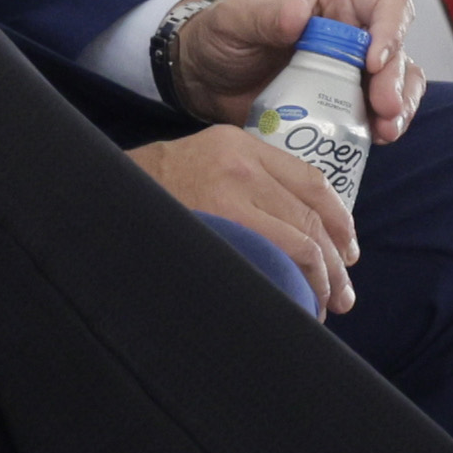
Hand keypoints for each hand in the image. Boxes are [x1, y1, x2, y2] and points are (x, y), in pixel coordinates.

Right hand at [131, 125, 360, 316]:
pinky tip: (295, 303)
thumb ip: (250, 181)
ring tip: (323, 305)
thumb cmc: (154, 191)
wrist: (104, 199)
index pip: (311, 182)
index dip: (339, 220)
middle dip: (335, 262)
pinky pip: (274, 260)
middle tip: (343, 295)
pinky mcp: (216, 228)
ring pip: (299, 243)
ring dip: (320, 279)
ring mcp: (227, 197)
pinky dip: (294, 284)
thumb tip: (302, 229)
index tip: (348, 251)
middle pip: (309, 217)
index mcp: (241, 147)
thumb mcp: (205, 164)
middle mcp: (240, 166)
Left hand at [159, 0, 420, 140]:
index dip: (390, 30)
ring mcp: (355, 68)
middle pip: (398, 49)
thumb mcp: (234, 20)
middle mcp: (356, 28)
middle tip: (384, 108)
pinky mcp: (348, 102)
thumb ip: (263, 16)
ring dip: (400, 107)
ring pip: (400, 82)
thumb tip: (299, 14)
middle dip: (396, 79)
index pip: (386, 3)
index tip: (373, 62)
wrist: (206, 79)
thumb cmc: (223, 35)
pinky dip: (383, 126)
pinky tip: (375, 140)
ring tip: (385, 131)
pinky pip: (380, 112)